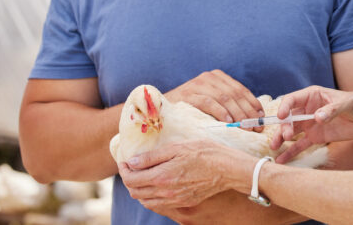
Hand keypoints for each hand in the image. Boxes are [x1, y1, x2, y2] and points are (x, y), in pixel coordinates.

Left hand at [119, 140, 256, 210]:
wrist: (228, 168)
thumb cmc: (205, 153)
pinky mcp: (184, 203)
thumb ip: (153, 156)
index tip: (125, 161)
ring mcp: (175, 200)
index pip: (131, 180)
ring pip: (146, 202)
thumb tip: (132, 162)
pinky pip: (159, 205)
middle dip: (129, 180)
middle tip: (131, 168)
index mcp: (162, 177)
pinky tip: (156, 186)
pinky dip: (151, 197)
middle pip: (136, 193)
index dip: (124, 170)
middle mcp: (166, 192)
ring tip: (142, 177)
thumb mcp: (178, 147)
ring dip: (139, 190)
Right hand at [165, 69, 263, 131]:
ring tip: (245, 127)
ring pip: (224, 98)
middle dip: (248, 112)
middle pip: (235, 94)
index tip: (262, 118)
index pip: (241, 90)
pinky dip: (220, 112)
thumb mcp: (213, 103)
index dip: (253, 104)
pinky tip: (228, 122)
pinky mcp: (187, 94)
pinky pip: (207, 102)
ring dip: (237, 114)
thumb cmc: (192, 110)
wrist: (162, 110)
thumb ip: (230, 105)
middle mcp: (209, 77)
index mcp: (218, 77)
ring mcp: (197, 84)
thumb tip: (255, 117)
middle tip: (256, 127)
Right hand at [270, 86, 352, 163]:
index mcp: (312, 95)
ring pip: (291, 131)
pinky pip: (301, 145)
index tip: (282, 116)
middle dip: (284, 127)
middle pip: (289, 118)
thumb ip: (332, 110)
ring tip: (274, 148)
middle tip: (286, 135)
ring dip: (282, 139)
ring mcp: (310, 124)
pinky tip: (282, 160)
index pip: (292, 100)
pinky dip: (292, 152)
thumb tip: (317, 117)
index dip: (285, 107)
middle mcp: (307, 109)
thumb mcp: (347, 103)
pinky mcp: (316, 137)